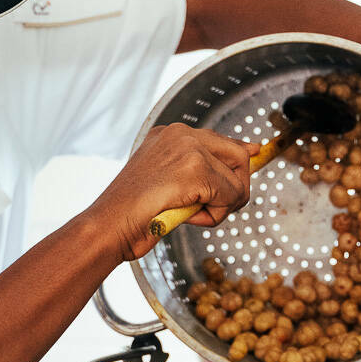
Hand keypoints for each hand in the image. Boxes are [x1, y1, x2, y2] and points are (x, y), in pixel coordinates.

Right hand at [88, 123, 257, 262]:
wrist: (108, 226)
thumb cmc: (131, 215)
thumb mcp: (166, 185)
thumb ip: (199, 173)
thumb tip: (247, 159)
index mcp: (169, 135)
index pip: (219, 141)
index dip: (238, 158)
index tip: (252, 156)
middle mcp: (180, 134)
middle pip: (238, 156)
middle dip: (234, 189)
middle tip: (211, 211)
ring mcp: (188, 148)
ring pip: (236, 180)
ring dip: (221, 207)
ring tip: (189, 214)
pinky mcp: (196, 168)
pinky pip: (230, 195)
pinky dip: (216, 215)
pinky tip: (187, 217)